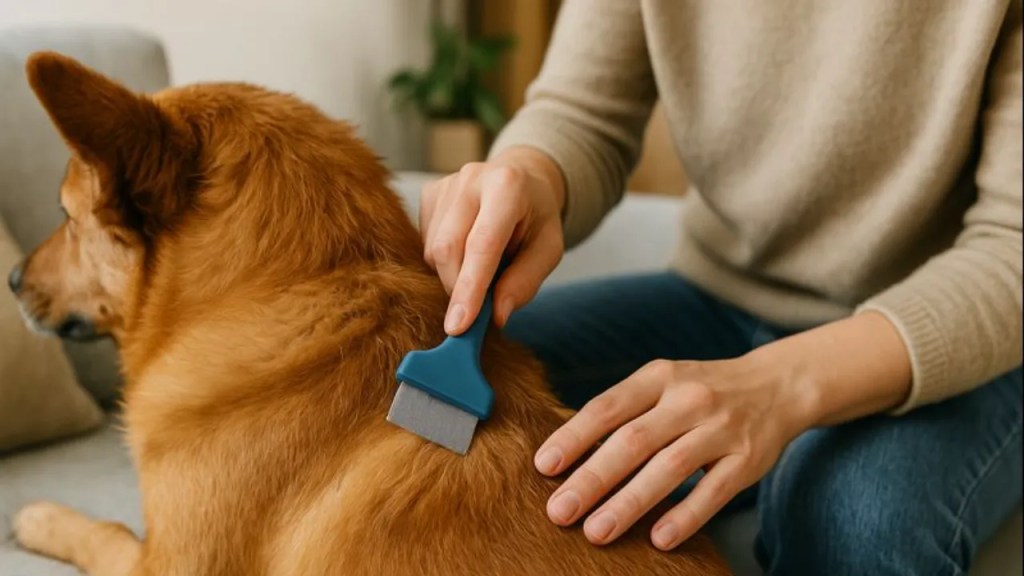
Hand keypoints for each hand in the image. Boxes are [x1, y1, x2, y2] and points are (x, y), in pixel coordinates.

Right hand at [420, 148, 565, 334]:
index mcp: (508, 186)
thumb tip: (496, 316)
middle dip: (457, 288)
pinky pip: (424, 242)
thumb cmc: (536, 219)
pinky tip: (465, 250)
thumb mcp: (549, 249)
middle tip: (477, 305)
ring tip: (482, 266)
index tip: (458, 326)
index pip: (482, 245)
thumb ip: (525, 282)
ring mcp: (446, 183)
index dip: (469, 289)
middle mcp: (472, 178)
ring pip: (432, 250)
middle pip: (448, 248)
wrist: (522, 180)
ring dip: (452, 274)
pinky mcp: (429, 193)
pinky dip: (443, 261)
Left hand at [532, 311, 911, 549]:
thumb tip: (564, 456)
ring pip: (670, 467)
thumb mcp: (661, 384)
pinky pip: (715, 490)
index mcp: (658, 377)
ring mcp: (722, 427)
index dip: (574, 436)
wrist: (776, 385)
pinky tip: (658, 539)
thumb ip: (621, 412)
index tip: (544, 467)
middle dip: (593, 478)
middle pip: (633, 440)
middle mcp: (689, 398)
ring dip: (630, 502)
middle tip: (559, 511)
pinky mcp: (749, 458)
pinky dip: (686, 515)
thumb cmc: (699, 391)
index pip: (608, 407)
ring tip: (596, 532)